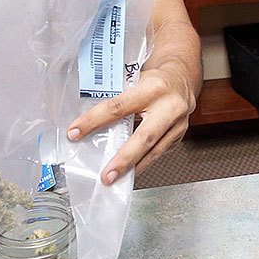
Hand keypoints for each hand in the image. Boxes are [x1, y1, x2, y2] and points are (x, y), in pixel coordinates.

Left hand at [68, 61, 196, 184]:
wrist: (183, 80)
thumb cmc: (155, 80)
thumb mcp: (136, 80)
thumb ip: (119, 97)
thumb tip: (90, 119)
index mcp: (152, 88)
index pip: (118, 106)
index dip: (94, 120)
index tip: (75, 132)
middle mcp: (169, 107)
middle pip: (144, 137)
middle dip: (123, 159)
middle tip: (106, 176)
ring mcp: (178, 124)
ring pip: (154, 151)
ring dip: (133, 167)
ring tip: (115, 179)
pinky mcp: (180, 136)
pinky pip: (159, 152)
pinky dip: (142, 163)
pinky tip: (130, 170)